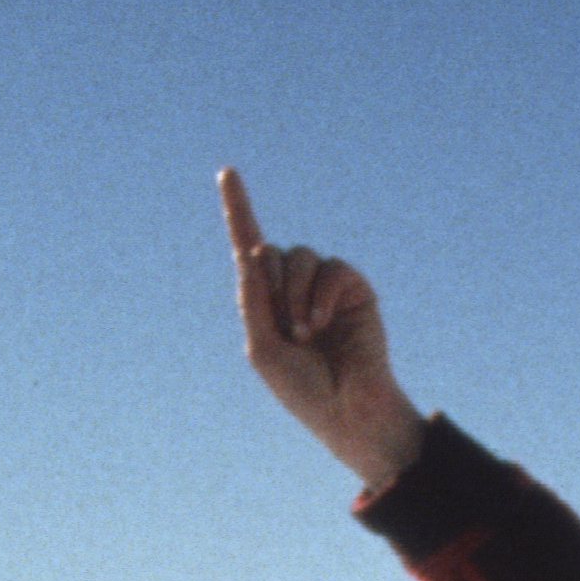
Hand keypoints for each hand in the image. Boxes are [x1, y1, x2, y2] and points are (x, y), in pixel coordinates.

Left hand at [219, 169, 425, 487]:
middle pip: (270, 252)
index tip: (227, 172)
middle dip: (272, 287)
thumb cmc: (300, 387)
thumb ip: (253, 301)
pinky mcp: (352, 287)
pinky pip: (331, 268)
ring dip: (296, 294)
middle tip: (287, 328)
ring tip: (306, 331)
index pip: (248, 248)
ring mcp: (323, 285)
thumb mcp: (262, 347)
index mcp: (264, 299)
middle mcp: (292, 286)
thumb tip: (253, 252)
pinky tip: (323, 323)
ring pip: (299, 256)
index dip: (239, 210)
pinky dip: (321, 294)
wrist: (345, 408)